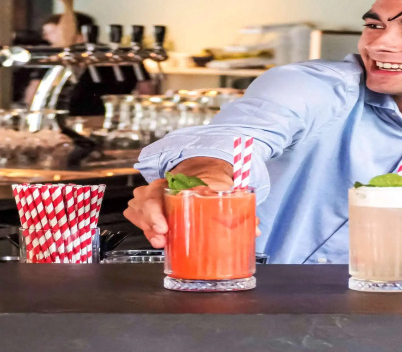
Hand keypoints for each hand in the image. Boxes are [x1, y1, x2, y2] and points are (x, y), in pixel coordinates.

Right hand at [124, 157, 246, 247]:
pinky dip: (142, 227)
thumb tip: (254, 227)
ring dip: (145, 226)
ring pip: (135, 209)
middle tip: (162, 238)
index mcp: (176, 180)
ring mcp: (153, 196)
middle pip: (141, 202)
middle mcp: (160, 186)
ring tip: (160, 242)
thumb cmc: (213, 182)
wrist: (205, 173)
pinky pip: (136, 216)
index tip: (164, 227)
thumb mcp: (223, 187)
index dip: (154, 212)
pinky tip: (156, 238)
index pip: (155, 191)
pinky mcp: (150, 208)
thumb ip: (238, 205)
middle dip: (149, 222)